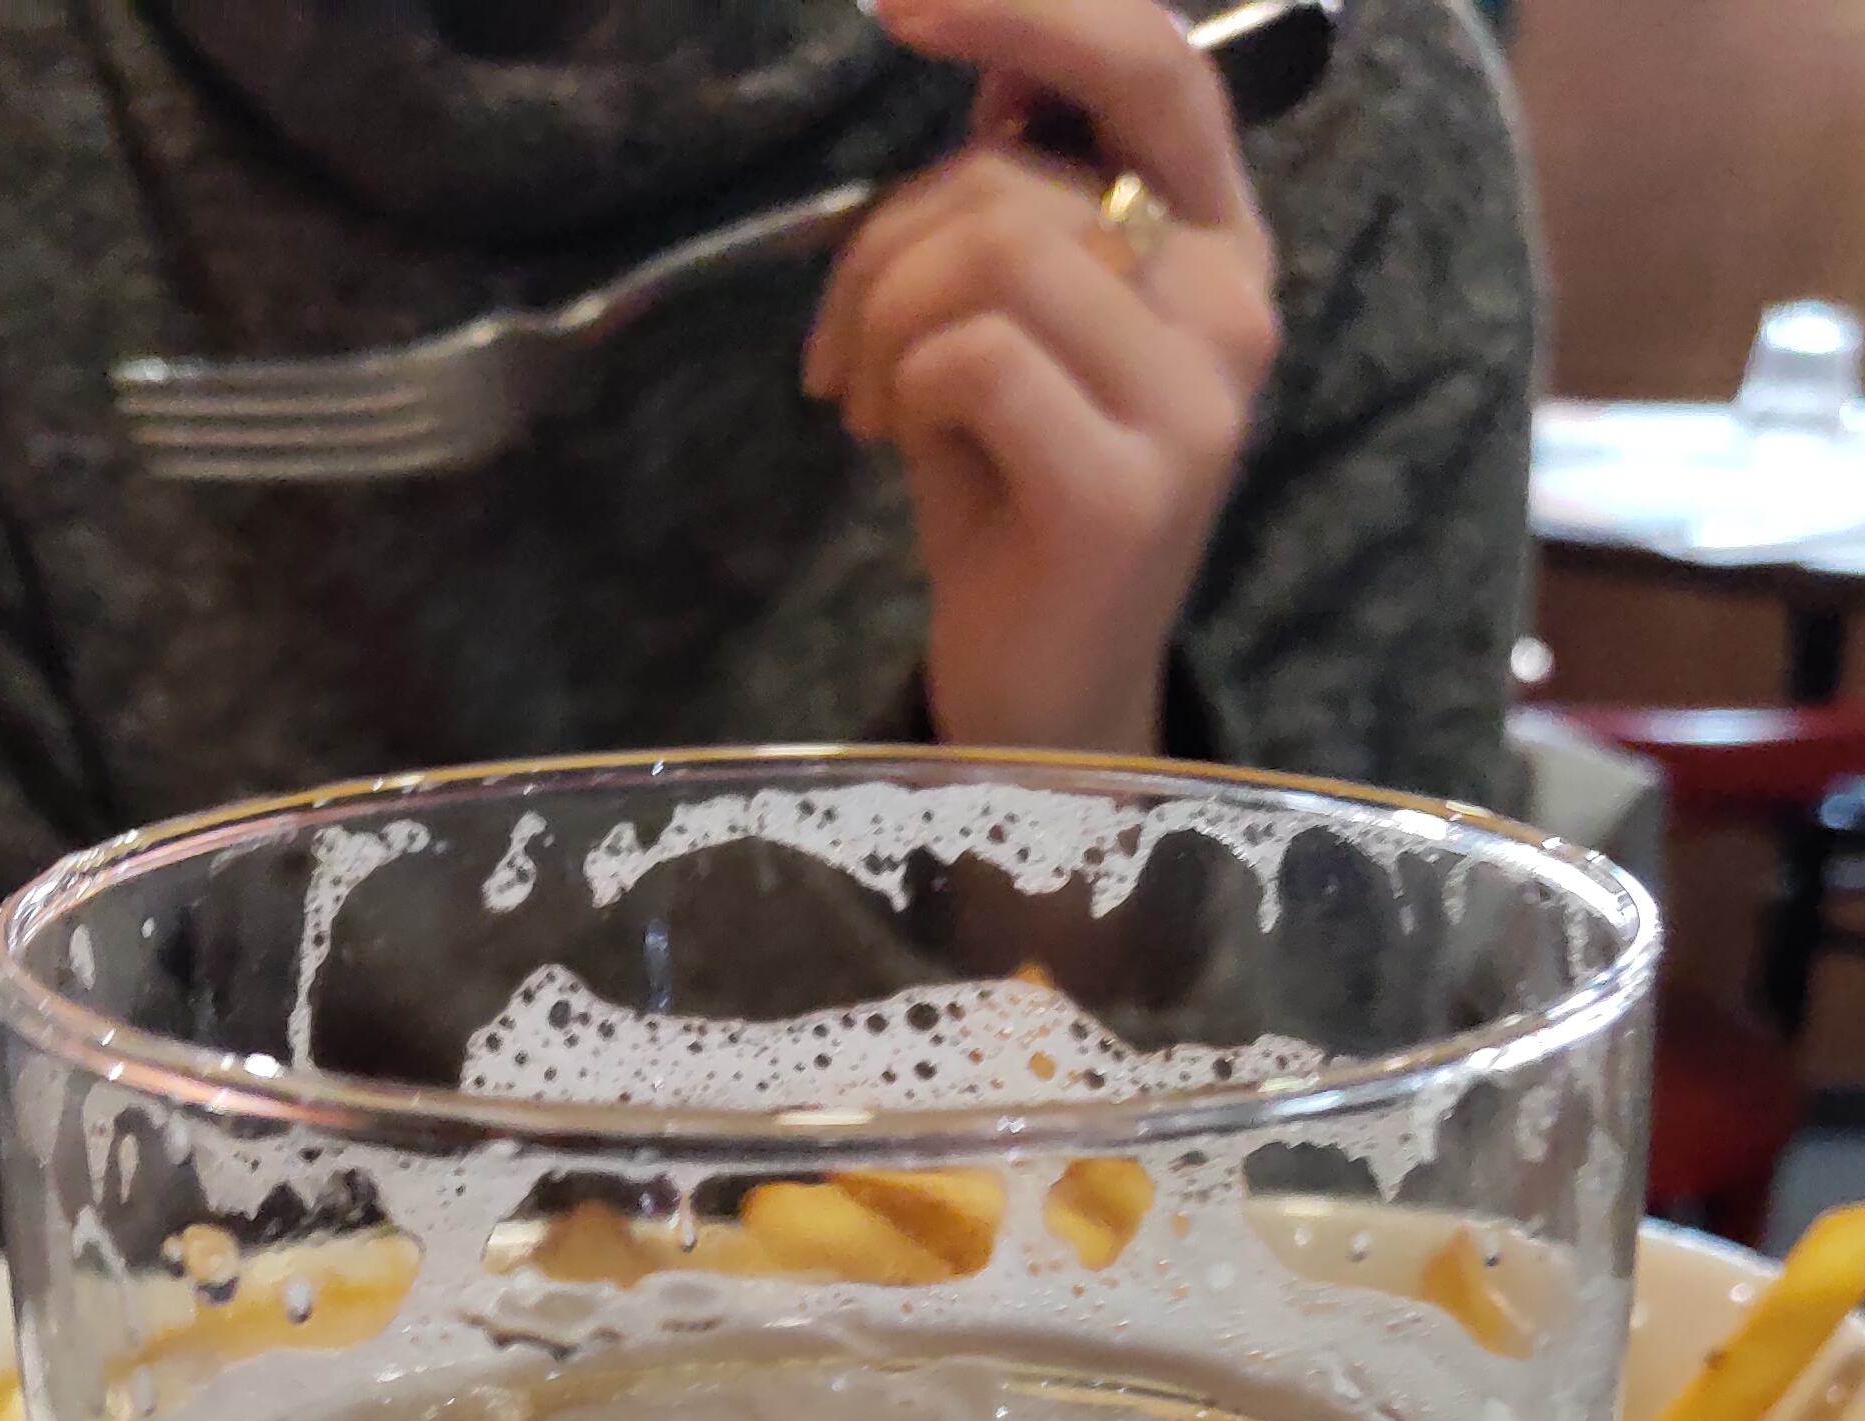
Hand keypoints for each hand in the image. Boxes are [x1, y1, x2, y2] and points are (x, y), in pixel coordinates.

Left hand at [804, 0, 1278, 755]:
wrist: (1039, 697)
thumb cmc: (1012, 502)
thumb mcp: (1012, 322)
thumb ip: (1017, 199)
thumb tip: (975, 60)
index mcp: (1216, 243)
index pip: (1151, 63)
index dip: (1027, 7)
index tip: (899, 5)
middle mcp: (1234, 306)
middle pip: (1023, 175)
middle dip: (886, 240)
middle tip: (840, 346)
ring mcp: (1195, 402)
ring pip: (994, 247)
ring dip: (881, 315)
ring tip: (867, 403)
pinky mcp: (1131, 489)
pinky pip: (973, 354)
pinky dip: (899, 385)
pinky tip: (890, 445)